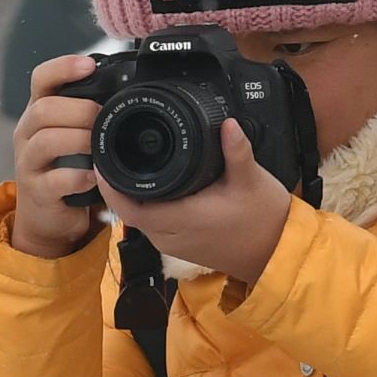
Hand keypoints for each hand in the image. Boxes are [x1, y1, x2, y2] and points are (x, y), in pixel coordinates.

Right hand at [5, 53, 107, 260]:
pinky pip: (53, 180)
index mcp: (39, 113)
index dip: (63, 67)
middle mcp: (28, 134)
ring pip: (45, 140)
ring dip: (78, 139)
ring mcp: (29, 163)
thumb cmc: (64, 168)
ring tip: (97, 145)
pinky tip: (93, 177)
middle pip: (43, 108)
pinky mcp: (37, 191)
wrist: (47, 216)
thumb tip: (125, 91)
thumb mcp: (72, 134)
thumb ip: (88, 113)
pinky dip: (77, 177)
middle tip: (102, 116)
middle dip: (79, 109)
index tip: (89, 65)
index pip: (41, 79)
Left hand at [103, 121, 299, 279]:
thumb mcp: (252, 181)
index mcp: (182, 220)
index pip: (129, 207)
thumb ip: (237, 151)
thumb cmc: (263, 220)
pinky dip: (146, 205)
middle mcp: (170, 237)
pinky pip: (152, 224)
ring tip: (127, 163)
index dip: (110, 186)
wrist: (275, 253)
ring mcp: (173, 244)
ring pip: (139, 218)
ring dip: (130, 195)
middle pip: (128, 211)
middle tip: (112, 152)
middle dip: (117, 184)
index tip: (101, 160)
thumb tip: (227, 123)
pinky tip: (151, 184)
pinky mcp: (180, 245)